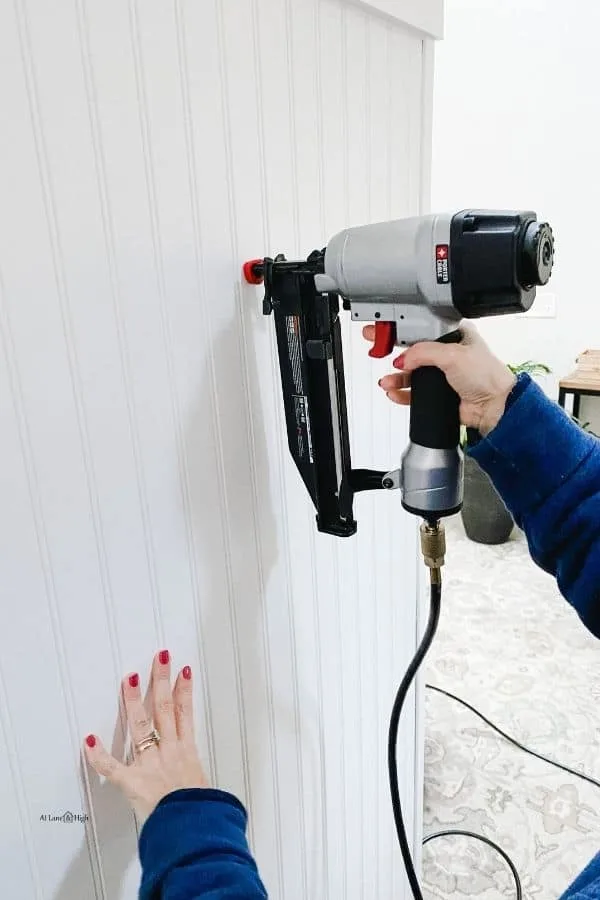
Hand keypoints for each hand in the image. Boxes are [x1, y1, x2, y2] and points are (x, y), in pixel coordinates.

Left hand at [84, 652, 207, 824]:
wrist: (191, 831)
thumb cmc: (199, 817)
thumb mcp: (203, 792)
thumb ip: (196, 782)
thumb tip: (201, 790)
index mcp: (186, 753)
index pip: (185, 713)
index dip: (184, 690)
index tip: (183, 671)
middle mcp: (169, 752)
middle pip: (164, 708)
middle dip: (161, 680)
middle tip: (159, 658)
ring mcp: (150, 764)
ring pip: (141, 725)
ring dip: (134, 700)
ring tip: (130, 678)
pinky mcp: (132, 782)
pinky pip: (112, 767)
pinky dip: (99, 755)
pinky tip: (89, 739)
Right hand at [364, 323, 515, 435]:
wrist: (495, 407)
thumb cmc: (487, 376)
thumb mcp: (452, 355)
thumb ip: (423, 352)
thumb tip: (403, 359)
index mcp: (454, 335)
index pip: (422, 328)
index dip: (403, 328)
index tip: (385, 328)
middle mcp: (448, 353)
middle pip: (413, 350)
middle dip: (394, 353)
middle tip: (376, 347)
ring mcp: (443, 374)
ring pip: (411, 373)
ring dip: (397, 377)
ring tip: (388, 381)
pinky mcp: (439, 393)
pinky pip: (414, 393)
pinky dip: (402, 393)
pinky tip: (395, 392)